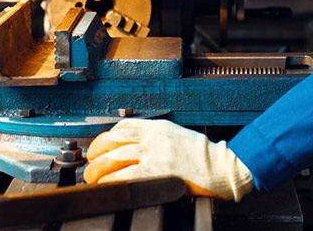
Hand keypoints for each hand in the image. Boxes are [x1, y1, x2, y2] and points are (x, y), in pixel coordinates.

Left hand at [84, 119, 253, 201]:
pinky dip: (110, 180)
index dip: (106, 137)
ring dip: (98, 168)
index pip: (124, 126)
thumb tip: (133, 151)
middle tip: (90, 164)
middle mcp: (153, 137)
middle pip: (113, 140)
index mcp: (159, 127)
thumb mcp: (178, 137)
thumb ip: (156, 140)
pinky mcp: (156, 172)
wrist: (222, 167)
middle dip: (96, 152)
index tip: (99, 146)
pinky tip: (105, 186)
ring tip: (92, 178)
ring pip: (114, 156)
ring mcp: (154, 154)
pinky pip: (124, 175)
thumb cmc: (204, 157)